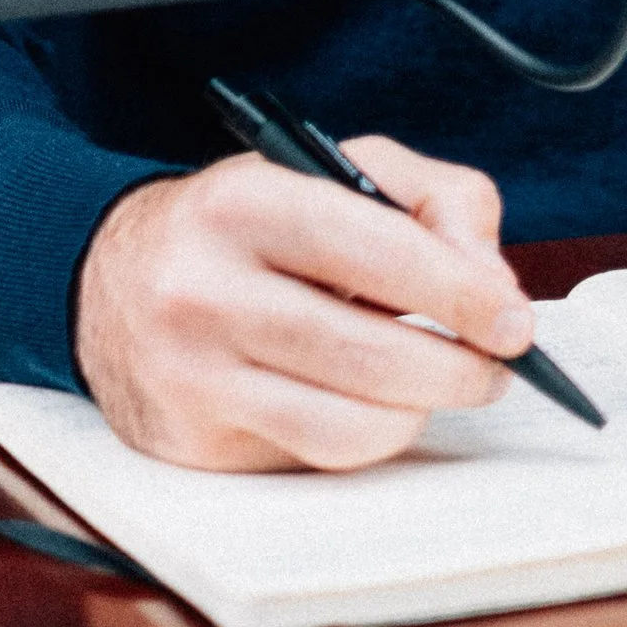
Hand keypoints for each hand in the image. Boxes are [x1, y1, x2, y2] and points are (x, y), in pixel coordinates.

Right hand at [73, 134, 534, 472]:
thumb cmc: (247, 225)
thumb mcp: (335, 171)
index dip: (460, 292)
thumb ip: (434, 201)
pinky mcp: (193, 442)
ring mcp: (192, 376)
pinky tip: (375, 402)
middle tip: (498, 365)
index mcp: (241, 204)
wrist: (112, 277)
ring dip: (422, 410)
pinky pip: (317, 456)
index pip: (374, 251)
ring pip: (350, 425)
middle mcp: (203, 290)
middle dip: (459, 368)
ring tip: (444, 383)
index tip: (513, 320)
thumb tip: (493, 286)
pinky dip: (368, 434)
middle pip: (370, 355)